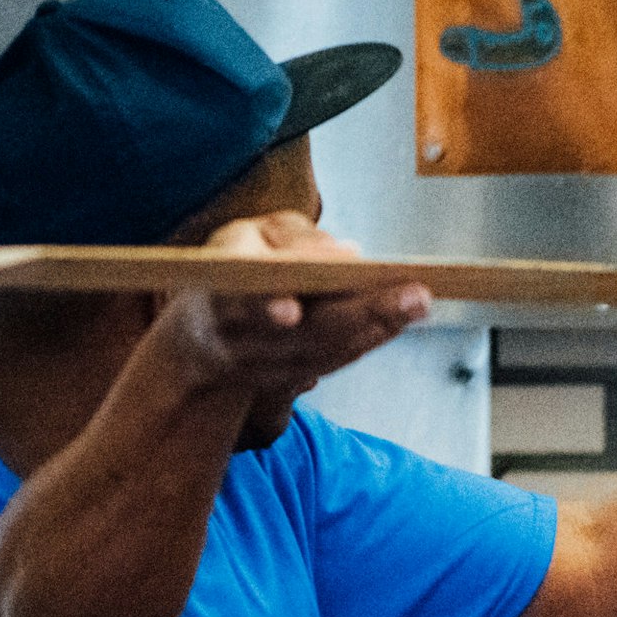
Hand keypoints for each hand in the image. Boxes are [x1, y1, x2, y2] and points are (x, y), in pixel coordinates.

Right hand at [150, 210, 429, 401]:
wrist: (200, 332)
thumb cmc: (235, 263)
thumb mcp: (250, 234)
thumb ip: (293, 239)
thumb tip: (347, 253)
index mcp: (216, 294)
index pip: (241, 301)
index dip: (263, 307)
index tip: (290, 311)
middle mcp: (238, 338)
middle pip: (302, 333)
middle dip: (359, 314)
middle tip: (413, 294)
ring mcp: (263, 367)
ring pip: (323, 352)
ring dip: (375, 329)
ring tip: (416, 302)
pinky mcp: (286, 382)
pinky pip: (331, 363)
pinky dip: (366, 341)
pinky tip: (399, 320)